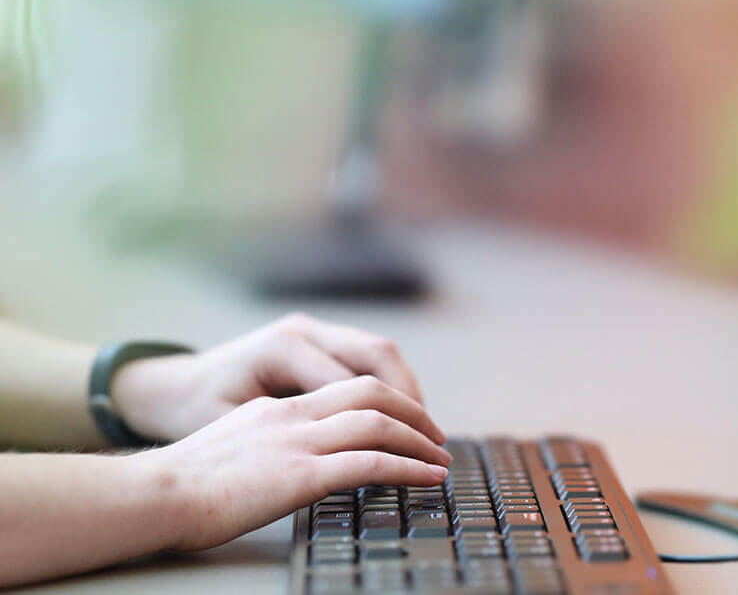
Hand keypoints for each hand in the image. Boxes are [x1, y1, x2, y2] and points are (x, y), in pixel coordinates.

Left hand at [110, 313, 423, 443]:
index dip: (386, 420)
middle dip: (409, 397)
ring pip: (378, 349)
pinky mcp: (316, 338)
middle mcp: (301, 330)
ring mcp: (310, 329)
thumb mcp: (234, 429)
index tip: (410, 452)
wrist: (168, 388)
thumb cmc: (192, 415)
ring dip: (405, 386)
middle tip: (432, 438)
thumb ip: (286, 434)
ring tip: (423, 427)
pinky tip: (398, 413)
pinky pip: (365, 353)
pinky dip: (389, 381)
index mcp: (280, 348)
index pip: (351, 384)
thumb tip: (341, 455)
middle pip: (376, 354)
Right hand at [136, 375, 449, 551]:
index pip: (346, 385)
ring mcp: (298, 442)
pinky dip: (408, 468)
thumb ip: (269, 440)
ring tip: (442, 458)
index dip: (387, 399)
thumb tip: (295, 458)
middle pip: (371, 391)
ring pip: (378, 423)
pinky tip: (428, 478)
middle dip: (413, 409)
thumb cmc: (183, 481)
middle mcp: (294, 414)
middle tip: (436, 434)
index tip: (408, 419)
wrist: (154, 494)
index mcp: (279, 406)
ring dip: (419, 439)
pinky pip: (370, 463)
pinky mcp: (300, 474)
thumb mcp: (233, 443)